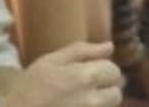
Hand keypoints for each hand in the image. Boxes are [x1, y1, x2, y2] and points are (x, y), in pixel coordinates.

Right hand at [4, 41, 122, 106]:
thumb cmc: (31, 86)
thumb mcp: (52, 60)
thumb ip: (83, 51)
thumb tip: (110, 46)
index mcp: (85, 77)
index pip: (114, 71)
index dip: (104, 69)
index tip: (91, 72)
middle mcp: (92, 101)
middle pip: (116, 94)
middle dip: (106, 89)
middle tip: (87, 88)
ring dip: (101, 103)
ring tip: (80, 100)